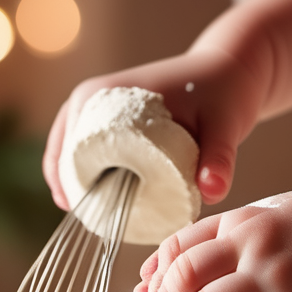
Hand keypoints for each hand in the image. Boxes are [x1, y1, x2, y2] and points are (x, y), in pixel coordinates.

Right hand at [42, 44, 263, 209]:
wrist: (228, 69)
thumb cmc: (224, 92)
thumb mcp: (224, 125)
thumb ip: (220, 159)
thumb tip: (212, 192)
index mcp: (107, 95)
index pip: (69, 148)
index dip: (69, 183)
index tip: (84, 213)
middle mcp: (94, 95)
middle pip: (63, 150)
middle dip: (68, 185)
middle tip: (89, 221)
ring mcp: (99, 103)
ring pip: (69, 149)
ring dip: (73, 180)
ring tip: (90, 214)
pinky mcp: (110, 113)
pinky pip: (84, 145)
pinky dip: (85, 170)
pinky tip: (96, 197)